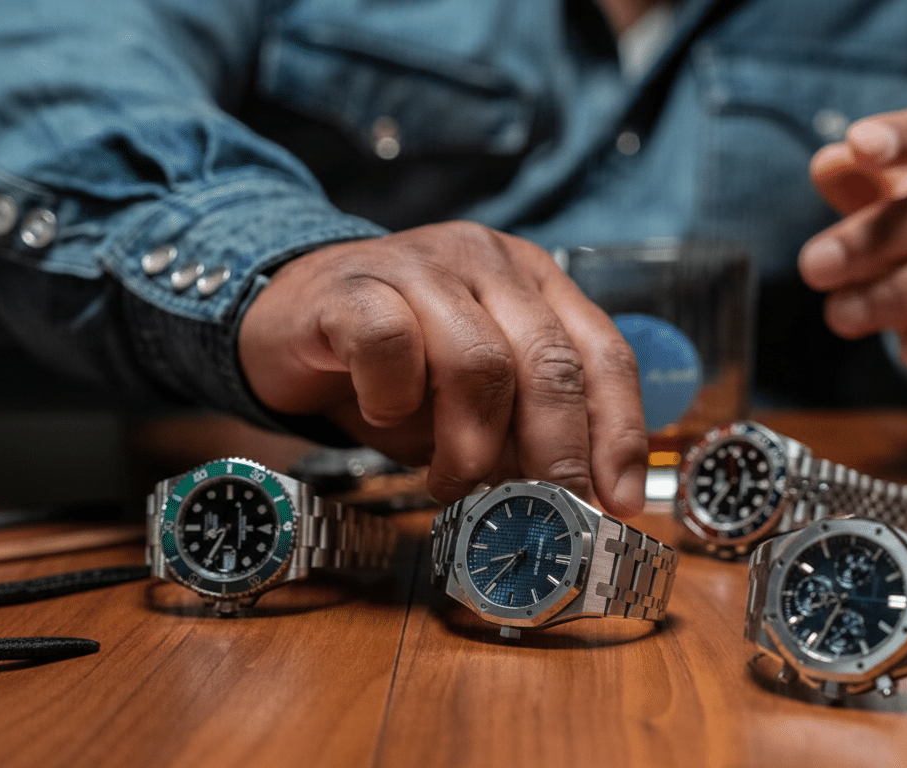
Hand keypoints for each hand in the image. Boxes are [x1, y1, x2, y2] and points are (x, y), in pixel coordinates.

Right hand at [238, 221, 647, 516]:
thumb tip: (571, 500)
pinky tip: (383, 414)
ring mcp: (422, 266)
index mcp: (535, 283)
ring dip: (471, 443)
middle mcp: (488, 264)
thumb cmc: (394, 366)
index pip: (603, 354)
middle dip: (556, 451)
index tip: (618, 502)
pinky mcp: (356, 285)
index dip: (619, 433)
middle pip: (549, 361)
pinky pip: (393, 348)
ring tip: (451, 482)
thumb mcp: (471, 400)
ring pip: (479, 361)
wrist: (286, 315)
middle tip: (544, 511)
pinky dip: (394, 399)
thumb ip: (521, 430)